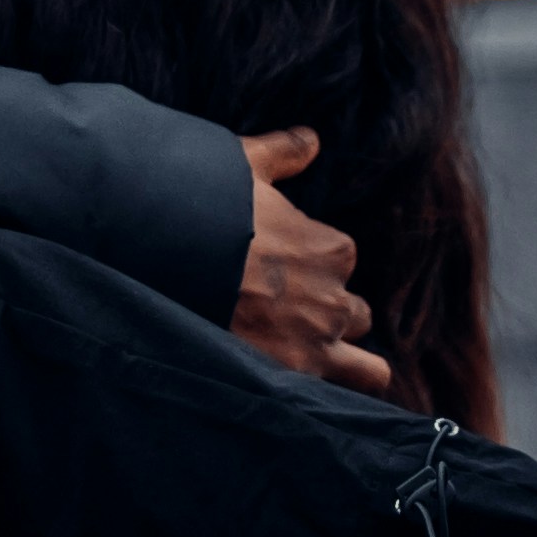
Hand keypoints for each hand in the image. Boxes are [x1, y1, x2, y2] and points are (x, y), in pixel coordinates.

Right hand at [235, 130, 389, 392]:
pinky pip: (337, 397)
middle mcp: (334, 298)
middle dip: (329, 311)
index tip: (281, 262)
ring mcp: (318, 342)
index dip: (314, 261)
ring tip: (312, 359)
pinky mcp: (294, 375)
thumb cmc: (209, 208)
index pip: (342, 259)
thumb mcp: (246, 165)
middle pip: (355, 313)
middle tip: (286, 310)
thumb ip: (283, 152)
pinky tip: (307, 395)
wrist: (170, 257)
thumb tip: (312, 139)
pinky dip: (329, 396)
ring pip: (367, 366)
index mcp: (331, 248)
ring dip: (346, 360)